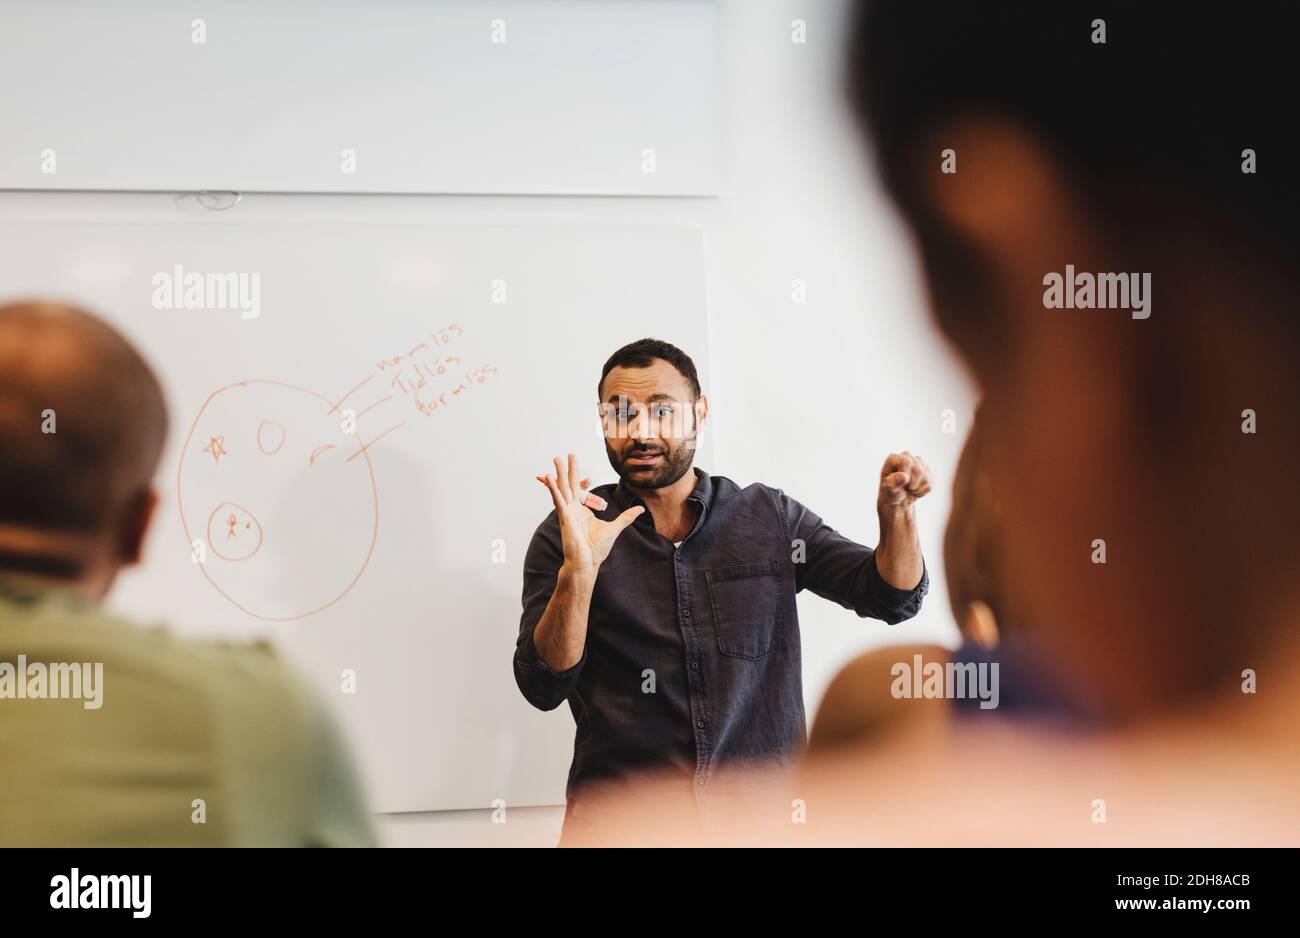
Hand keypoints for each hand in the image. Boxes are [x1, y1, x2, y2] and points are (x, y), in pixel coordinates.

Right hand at [537, 453, 643, 572]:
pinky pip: (558, 500)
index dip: (581, 482)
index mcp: (582, 512)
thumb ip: (626, 517)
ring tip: (556, 459)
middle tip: (566, 455)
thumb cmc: (596, 549)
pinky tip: (550, 477)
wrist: (587, 563)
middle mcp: (573, 510)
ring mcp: (567, 513)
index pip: (579, 491)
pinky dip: (553, 489)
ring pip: (562, 488)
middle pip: (569, 485)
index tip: (588, 476)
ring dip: (558, 474)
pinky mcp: (564, 518)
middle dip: (568, 470)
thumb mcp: (615, 528)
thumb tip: (640, 509)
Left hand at [878, 451, 932, 509]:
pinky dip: (922, 491)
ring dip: (916, 489)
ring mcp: (919, 462)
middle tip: (903, 487)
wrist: (897, 499)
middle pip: (918, 470)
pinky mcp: (927, 471)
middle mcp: (907, 456)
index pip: (906, 462)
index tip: (900, 484)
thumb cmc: (890, 492)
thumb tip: (904, 476)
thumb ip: (892, 483)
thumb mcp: (888, 490)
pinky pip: (930, 484)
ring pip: (925, 478)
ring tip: (908, 488)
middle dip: (911, 484)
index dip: (906, 476)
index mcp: (894, 458)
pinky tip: (914, 489)